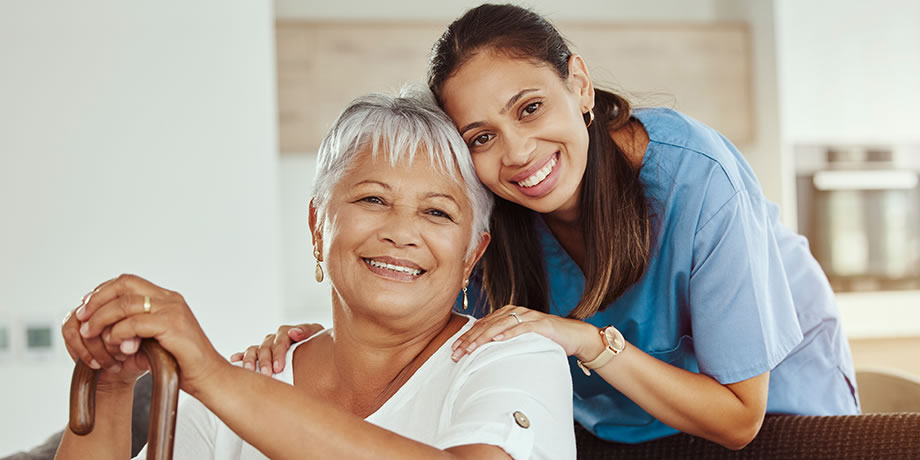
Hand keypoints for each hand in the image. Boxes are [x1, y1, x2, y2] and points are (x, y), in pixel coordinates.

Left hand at [73, 274, 225, 396]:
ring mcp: (173, 310)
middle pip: (124, 284)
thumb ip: (133, 329)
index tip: (86, 309)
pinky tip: (116, 346)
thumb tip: (100, 328)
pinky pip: (135, 323)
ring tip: (91, 334)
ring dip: (102, 318)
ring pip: (126, 303)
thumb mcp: (153, 340)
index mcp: (166, 299)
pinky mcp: (173, 325)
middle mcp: (170, 299)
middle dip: (97, 300)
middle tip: (82, 318)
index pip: (128, 282)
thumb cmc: (182, 364)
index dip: (102, 292)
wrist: (209, 377)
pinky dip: (119, 333)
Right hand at [229, 323, 323, 374]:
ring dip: (250, 360)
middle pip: (265, 347)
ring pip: (254, 350)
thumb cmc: (317, 343)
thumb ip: (307, 331)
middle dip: (265, 361)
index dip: (278, 353)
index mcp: (287, 333)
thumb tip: (293, 333)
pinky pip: (247, 354)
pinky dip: (240, 357)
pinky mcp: (259, 355)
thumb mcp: (316, 334)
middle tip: (267, 374)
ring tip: (249, 372)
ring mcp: (265, 347)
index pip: (280, 340)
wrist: (317, 352)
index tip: (279, 367)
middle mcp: (274, 339)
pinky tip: (235, 360)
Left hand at [449, 305, 601, 360]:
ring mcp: (528, 316)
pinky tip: (498, 339)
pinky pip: (522, 327)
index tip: (453, 350)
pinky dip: (509, 333)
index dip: (466, 337)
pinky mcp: (540, 324)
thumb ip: (502, 340)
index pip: (482, 325)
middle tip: (456, 352)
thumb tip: (481, 352)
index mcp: (506, 314)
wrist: (572, 335)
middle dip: (470, 339)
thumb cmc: (544, 339)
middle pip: (487, 325)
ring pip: (500, 325)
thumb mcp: (519, 339)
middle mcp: (514, 312)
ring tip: (471, 348)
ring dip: (484, 337)